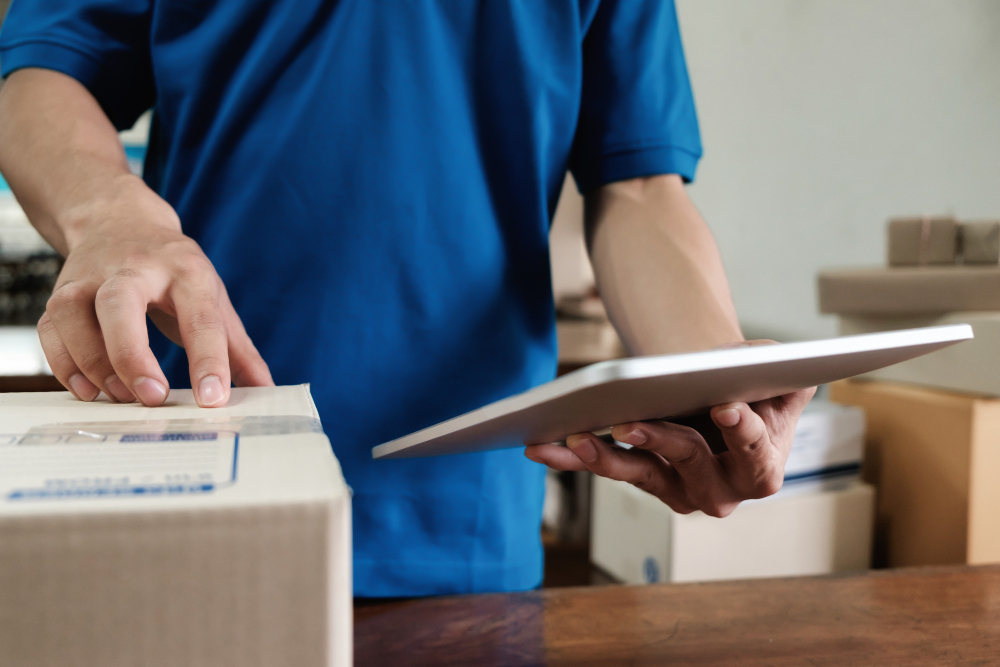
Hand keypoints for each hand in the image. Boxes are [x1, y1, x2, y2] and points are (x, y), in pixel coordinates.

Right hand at [37, 175, 272, 406]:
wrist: (120, 221)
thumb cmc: (174, 269)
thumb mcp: (214, 298)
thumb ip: (239, 349)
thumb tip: (266, 390)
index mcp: (185, 270)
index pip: (200, 316)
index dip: (208, 360)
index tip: (213, 399)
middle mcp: (133, 268)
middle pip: (120, 304)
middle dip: (132, 354)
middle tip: (152, 396)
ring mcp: (89, 278)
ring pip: (75, 316)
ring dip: (95, 365)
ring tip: (122, 397)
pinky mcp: (59, 292)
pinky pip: (51, 330)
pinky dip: (64, 366)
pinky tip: (90, 391)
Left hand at [525, 342, 815, 516]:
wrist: (721, 394)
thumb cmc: (749, 384)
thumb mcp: (773, 375)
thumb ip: (778, 369)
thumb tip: (762, 361)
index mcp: (762, 468)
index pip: (754, 452)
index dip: (742, 431)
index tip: (725, 407)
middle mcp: (722, 490)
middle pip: (691, 465)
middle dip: (661, 441)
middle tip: (630, 423)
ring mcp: (678, 491)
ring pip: (640, 474)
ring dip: (606, 458)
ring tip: (579, 439)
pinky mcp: (643, 482)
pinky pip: (608, 469)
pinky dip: (573, 459)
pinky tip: (543, 447)